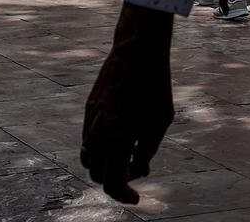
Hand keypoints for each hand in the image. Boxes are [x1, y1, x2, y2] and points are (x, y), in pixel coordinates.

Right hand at [82, 5, 174, 203]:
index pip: (113, 183)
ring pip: (89, 157)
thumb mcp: (160, 122)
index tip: (137, 197)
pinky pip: (89, 138)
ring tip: (127, 154)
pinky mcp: (89, 108)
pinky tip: (121, 135)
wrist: (137, 51)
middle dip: (115, 180)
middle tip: (135, 172)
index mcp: (118, 139)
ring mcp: (90, 120)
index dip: (125, 195)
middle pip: (97, 175)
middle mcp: (98, 133)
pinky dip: (102, 146)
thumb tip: (139, 169)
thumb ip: (147, 151)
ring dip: (105, 163)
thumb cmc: (155, 86)